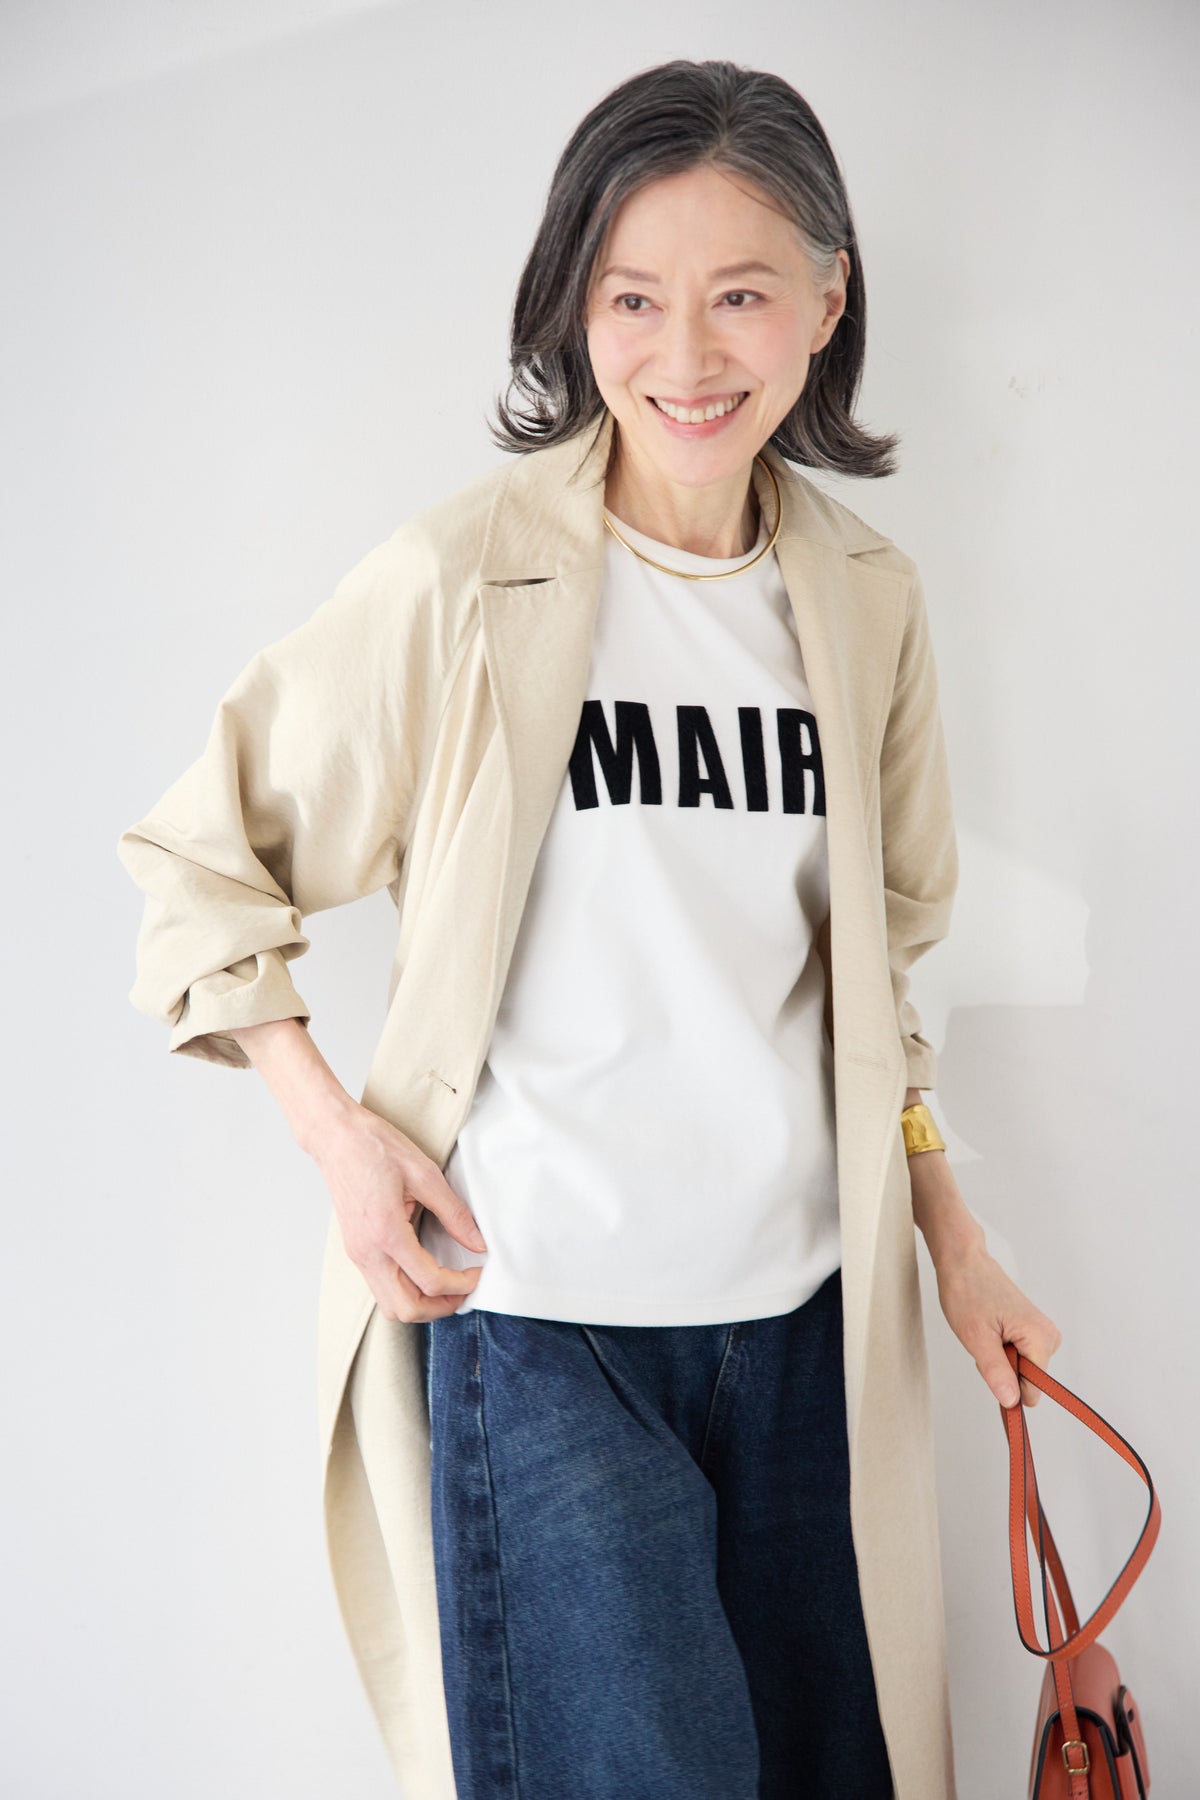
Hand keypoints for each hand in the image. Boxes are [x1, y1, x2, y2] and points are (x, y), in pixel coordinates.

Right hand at [310, 1100, 488, 1322]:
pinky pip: (380, 1287)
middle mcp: (367, 1252)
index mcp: (386, 1232)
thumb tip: (477, 1242)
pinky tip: (424, 1273)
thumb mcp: (424, 1174)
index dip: (461, 1285)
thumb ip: (454, 1213)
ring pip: (390, 1305)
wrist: (336, 1137)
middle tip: (465, 1288)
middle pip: (405, 1309)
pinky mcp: (356, 1250)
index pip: (429, 1281)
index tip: (478, 1273)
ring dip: (422, 1304)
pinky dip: (406, 1291)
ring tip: (448, 1285)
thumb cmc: (374, 1147)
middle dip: (441, 1306)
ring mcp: (358, 1254)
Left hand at [933, 1237, 1062, 1409]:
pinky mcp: (1033, 1329)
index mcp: (1039, 1337)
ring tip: (986, 1332)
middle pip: (1028, 1380)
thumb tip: (1011, 1402)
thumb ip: (996, 1372)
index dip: (1009, 1390)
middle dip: (1003, 1370)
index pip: (1034, 1390)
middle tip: (984, 1343)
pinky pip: (1020, 1355)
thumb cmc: (968, 1292)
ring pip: (1023, 1369)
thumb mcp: (976, 1337)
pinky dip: (1003, 1350)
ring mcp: (1042, 1331)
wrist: (965, 1262)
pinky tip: (992, 1331)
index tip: (989, 1375)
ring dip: (1001, 1359)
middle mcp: (1048, 1335)